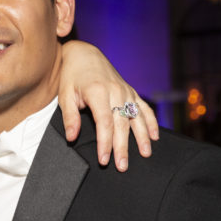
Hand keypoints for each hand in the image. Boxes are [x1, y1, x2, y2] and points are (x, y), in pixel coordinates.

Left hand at [58, 40, 158, 170]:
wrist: (84, 54)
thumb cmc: (72, 76)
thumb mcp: (65, 95)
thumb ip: (70, 117)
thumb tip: (72, 137)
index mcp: (98, 92)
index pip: (104, 123)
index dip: (105, 143)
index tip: (104, 160)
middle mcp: (116, 91)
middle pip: (122, 124)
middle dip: (122, 147)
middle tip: (122, 166)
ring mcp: (126, 91)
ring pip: (136, 117)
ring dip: (142, 137)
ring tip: (145, 154)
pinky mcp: (131, 91)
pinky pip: (144, 108)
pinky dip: (151, 122)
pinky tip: (155, 136)